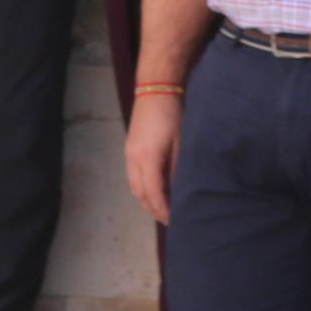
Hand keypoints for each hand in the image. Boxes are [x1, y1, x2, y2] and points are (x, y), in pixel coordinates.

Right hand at [125, 90, 182, 225]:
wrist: (155, 89)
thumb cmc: (173, 114)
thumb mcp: (180, 143)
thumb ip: (177, 169)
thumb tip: (179, 191)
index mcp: (148, 158)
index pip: (153, 193)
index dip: (162, 209)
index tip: (174, 220)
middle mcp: (134, 158)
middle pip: (140, 193)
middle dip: (153, 209)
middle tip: (169, 220)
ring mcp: (129, 153)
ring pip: (134, 186)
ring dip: (146, 200)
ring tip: (161, 209)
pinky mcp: (129, 148)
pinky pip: (133, 176)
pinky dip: (142, 188)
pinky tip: (154, 190)